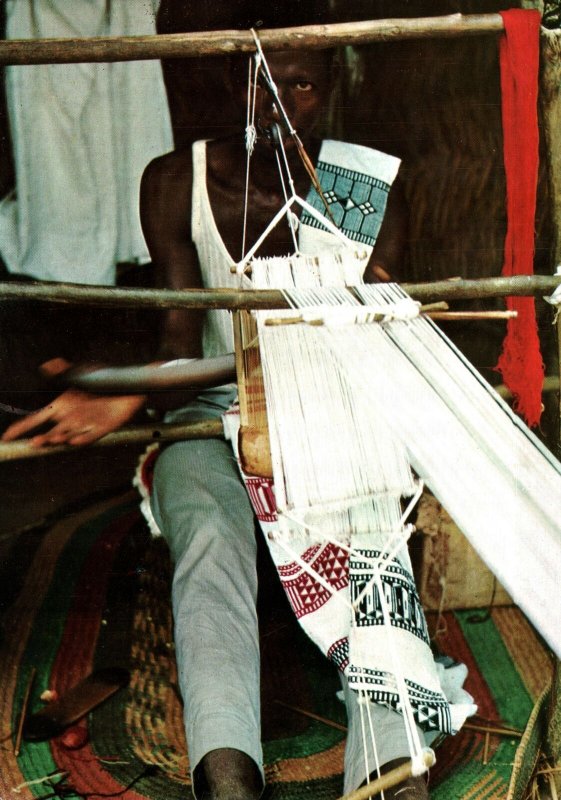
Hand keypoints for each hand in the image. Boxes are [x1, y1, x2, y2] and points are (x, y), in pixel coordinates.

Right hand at [1, 359, 145, 446]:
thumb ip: (63, 370)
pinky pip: (89, 438)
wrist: (127, 386)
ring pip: (67, 437)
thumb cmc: (101, 379)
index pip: (36, 419)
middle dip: (41, 439)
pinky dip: (81, 440)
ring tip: (50, 440)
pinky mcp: (100, 430)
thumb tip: (48, 364)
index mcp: (60, 406)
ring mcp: (84, 425)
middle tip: (32, 442)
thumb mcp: (80, 373)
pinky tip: (73, 442)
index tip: (6, 437)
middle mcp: (70, 419)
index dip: (21, 428)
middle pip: (50, 433)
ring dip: (58, 440)